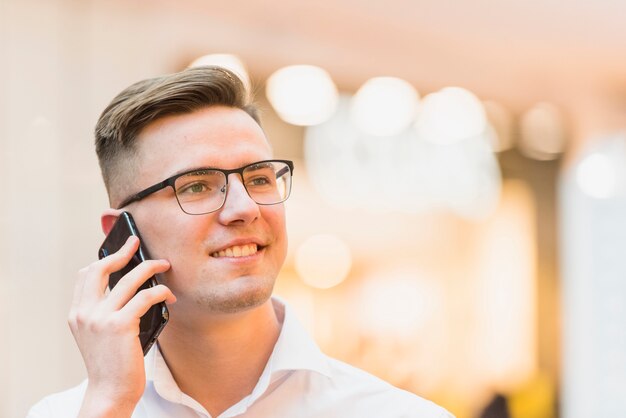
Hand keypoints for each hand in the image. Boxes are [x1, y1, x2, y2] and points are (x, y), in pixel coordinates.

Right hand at [68, 236, 175, 416]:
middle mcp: (84, 313)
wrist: (110, 392)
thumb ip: (106, 312)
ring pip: (128, 279)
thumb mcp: (100, 334)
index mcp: (77, 314)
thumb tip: (133, 286)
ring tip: (164, 266)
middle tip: (137, 244)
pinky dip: (161, 291)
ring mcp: (100, 318)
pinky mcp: (120, 325)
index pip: (85, 275)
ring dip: (150, 268)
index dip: (103, 258)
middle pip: (100, 268)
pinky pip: (145, 297)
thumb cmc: (112, 364)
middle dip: (121, 252)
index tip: (120, 250)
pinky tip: (169, 295)